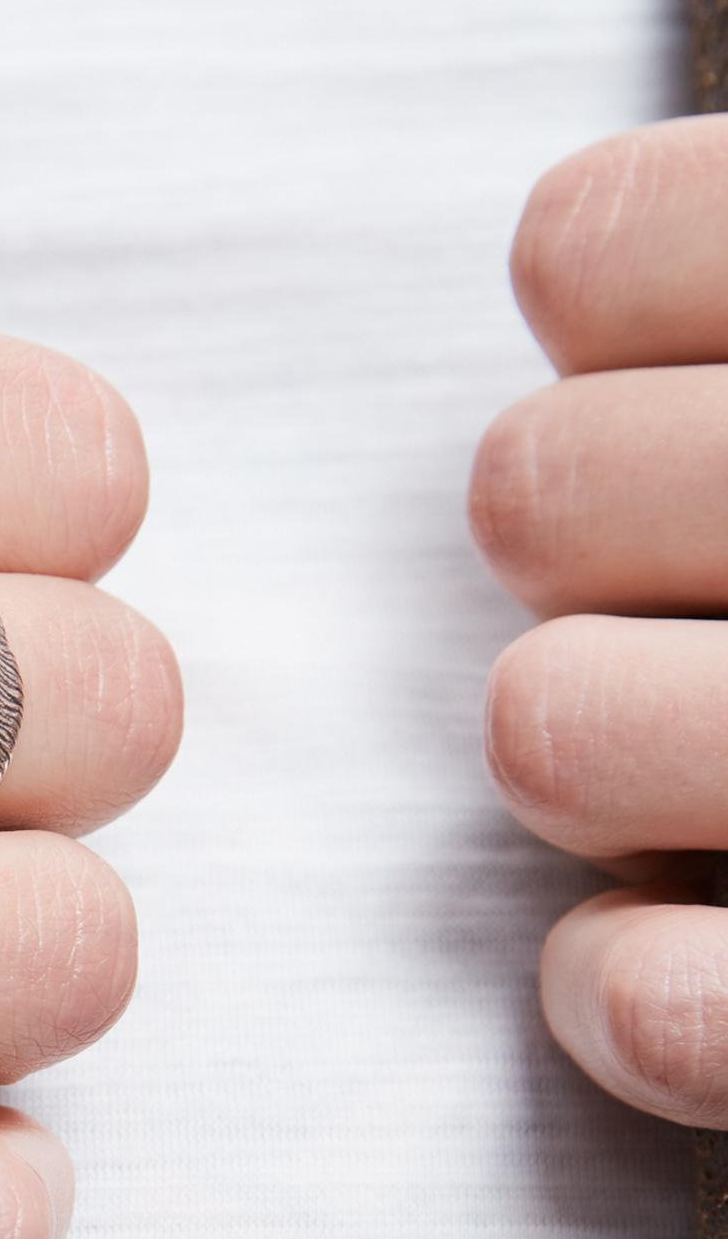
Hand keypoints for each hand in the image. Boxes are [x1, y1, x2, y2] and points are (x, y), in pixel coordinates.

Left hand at [475, 115, 727, 1123]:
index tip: (688, 358)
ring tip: (691, 762)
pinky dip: (626, 992)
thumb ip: (718, 274)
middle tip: (688, 576)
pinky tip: (654, 968)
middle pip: (529, 492)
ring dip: (590, 751)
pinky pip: (641, 995)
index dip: (616, 306)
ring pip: (545, 728)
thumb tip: (566, 260)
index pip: (599, 243)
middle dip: (580, 540)